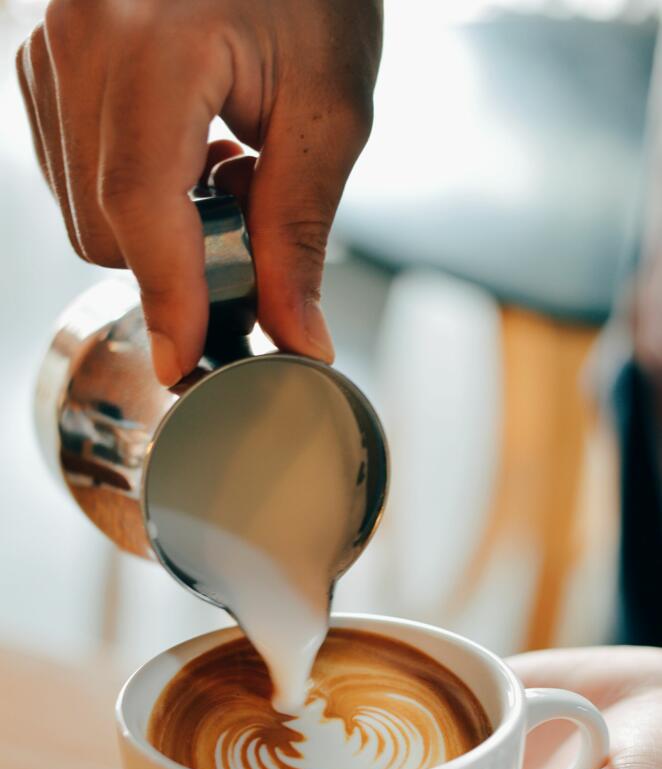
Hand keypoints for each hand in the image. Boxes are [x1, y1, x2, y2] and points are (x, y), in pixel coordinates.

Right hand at [16, 0, 381, 383]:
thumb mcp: (328, 112)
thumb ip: (301, 234)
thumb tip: (295, 335)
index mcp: (152, 35)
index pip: (141, 201)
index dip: (168, 294)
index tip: (187, 361)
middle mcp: (80, 33)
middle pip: (104, 225)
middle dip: (177, 259)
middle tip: (246, 212)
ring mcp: (50, 46)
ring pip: (82, 212)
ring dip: (155, 228)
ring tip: (219, 163)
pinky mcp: (45, 63)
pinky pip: (72, 178)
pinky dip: (131, 195)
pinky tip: (182, 148)